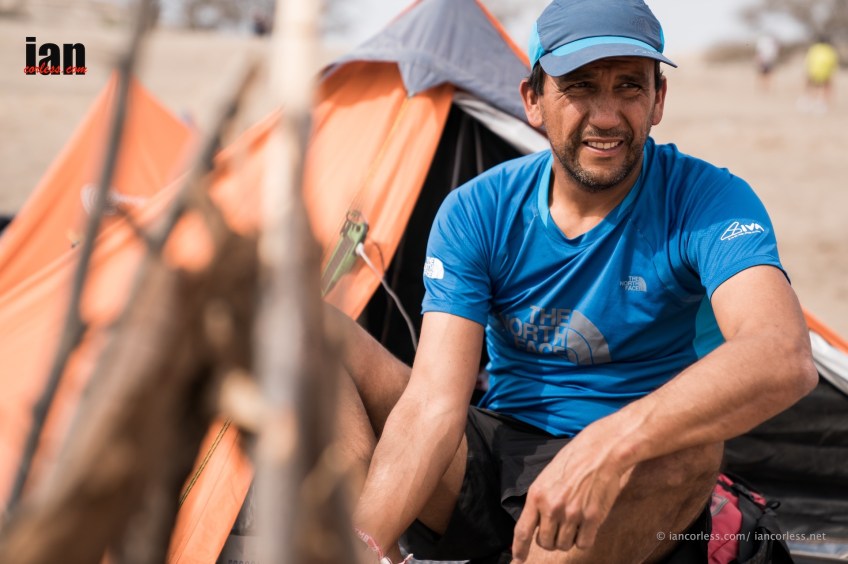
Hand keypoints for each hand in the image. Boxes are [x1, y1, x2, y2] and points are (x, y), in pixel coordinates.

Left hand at [511, 426, 630, 562]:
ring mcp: (572, 514)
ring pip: (564, 545)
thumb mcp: (546, 478)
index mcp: (536, 496)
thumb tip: (533, 526)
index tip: (518, 559)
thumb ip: (538, 502)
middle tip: (559, 526)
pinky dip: (584, 539)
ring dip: (568, 539)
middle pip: (545, 543)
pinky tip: (586, 524)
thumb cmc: (572, 462)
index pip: (522, 531)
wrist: (599, 452)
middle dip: (550, 540)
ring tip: (574, 520)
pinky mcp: (592, 518)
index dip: (519, 549)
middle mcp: (552, 507)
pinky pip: (583, 544)